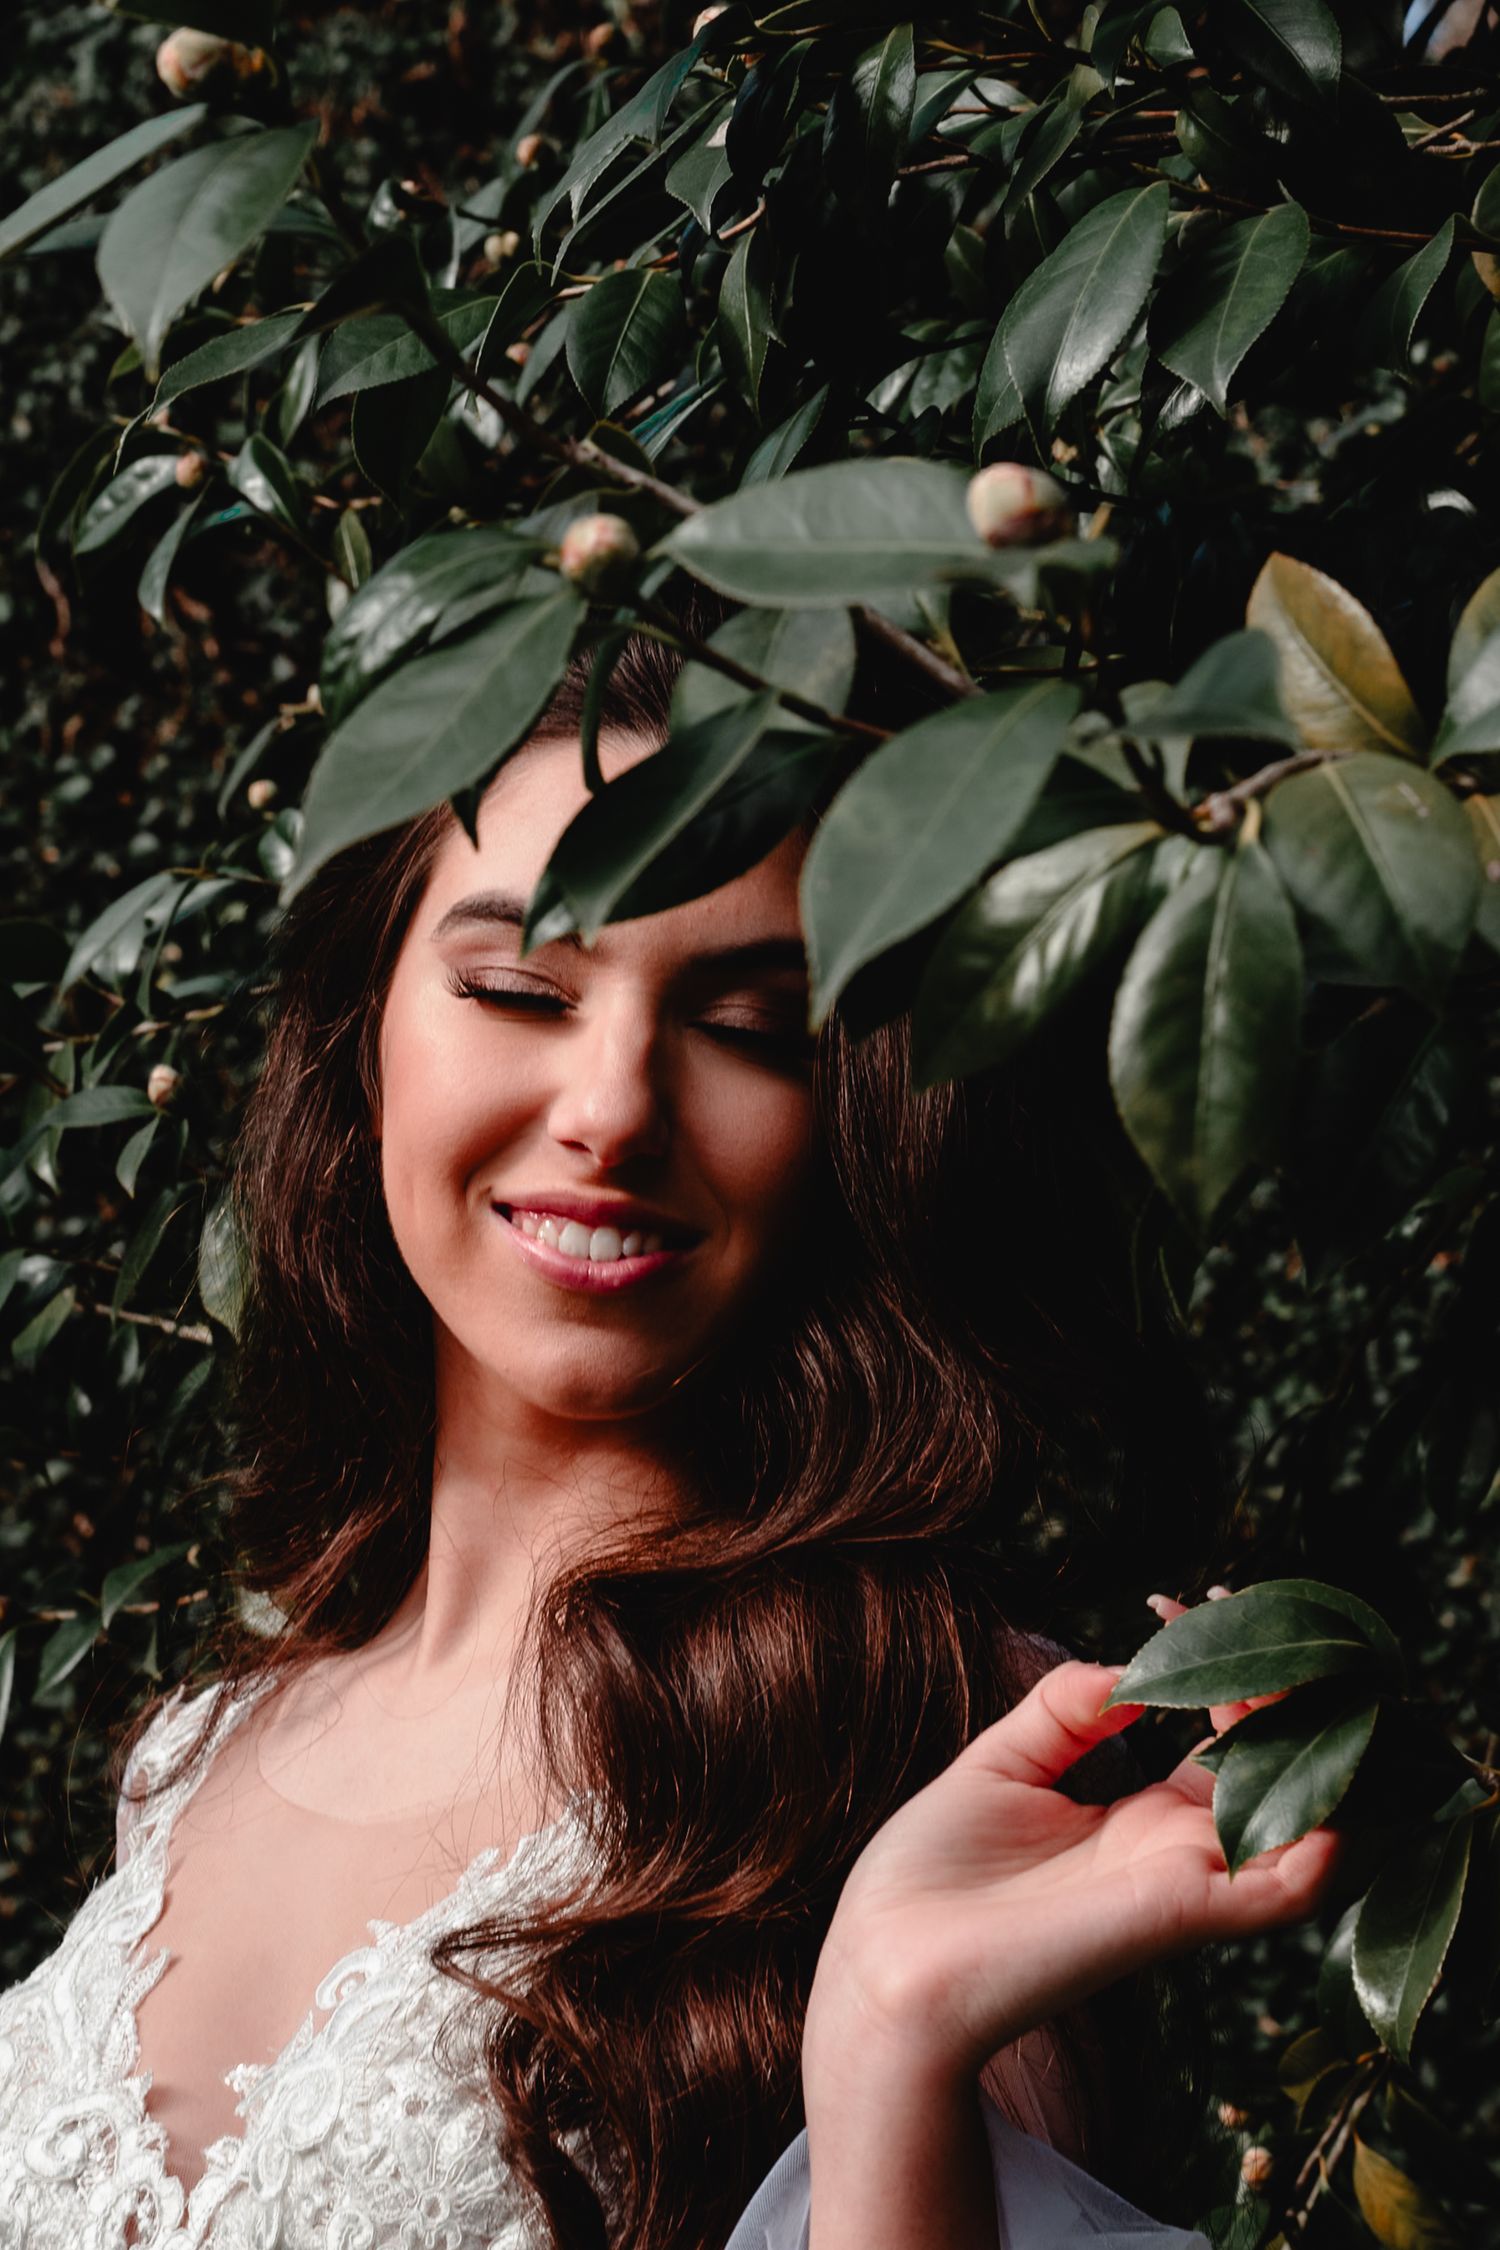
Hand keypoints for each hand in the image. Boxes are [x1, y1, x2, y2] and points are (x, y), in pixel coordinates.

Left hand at [806, 1635, 1340, 2097]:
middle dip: (1287, 1691)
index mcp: (1144, 1821)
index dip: (1227, 1668)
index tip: (1188, 1597)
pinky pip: (1280, 1893)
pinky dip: (1319, 1849)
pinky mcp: (1173, 1912)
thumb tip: (1131, 1668)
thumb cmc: (933, 1877)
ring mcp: (1184, 1882)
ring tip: (1285, 1679)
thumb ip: (1066, 1708)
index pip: (1231, 1740)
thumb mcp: (1002, 1764)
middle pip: (1284, 1774)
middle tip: (1245, 1615)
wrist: (887, 1958)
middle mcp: (1179, 1853)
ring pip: (1310, 1830)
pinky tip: (1321, 1795)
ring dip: (1320, 1753)